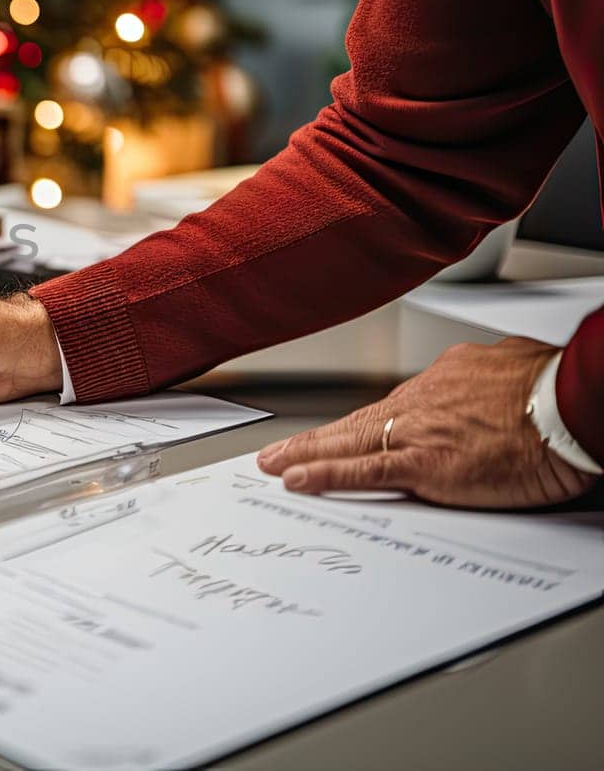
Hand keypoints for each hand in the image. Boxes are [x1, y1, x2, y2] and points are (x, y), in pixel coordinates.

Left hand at [257, 338, 598, 508]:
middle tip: (279, 450)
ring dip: (305, 454)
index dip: (362, 423)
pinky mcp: (423, 463)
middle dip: (315, 437)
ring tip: (274, 465)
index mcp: (446, 379)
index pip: (393, 406)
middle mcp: (422, 400)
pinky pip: (361, 471)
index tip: (343, 431)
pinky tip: (295, 481)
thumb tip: (500, 375)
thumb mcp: (521, 367)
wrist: (575, 405)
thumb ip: (495, 377)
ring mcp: (418, 431)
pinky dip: (323, 475)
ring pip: (346, 443)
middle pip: (357, 422)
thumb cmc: (560, 389)